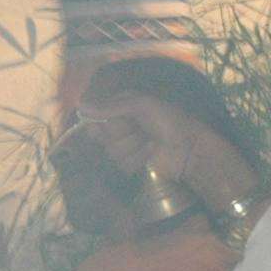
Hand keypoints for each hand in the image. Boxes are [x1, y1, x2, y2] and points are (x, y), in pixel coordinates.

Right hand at [88, 96, 265, 209]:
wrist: (189, 148)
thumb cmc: (170, 120)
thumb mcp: (142, 105)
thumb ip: (112, 105)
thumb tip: (81, 105)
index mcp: (121, 107)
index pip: (95, 116)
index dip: (101, 120)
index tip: (117, 119)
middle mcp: (120, 126)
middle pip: (101, 135)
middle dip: (123, 132)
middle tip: (141, 128)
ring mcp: (125, 147)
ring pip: (112, 151)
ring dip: (134, 146)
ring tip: (151, 140)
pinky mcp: (131, 165)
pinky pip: (121, 164)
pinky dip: (138, 158)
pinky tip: (152, 153)